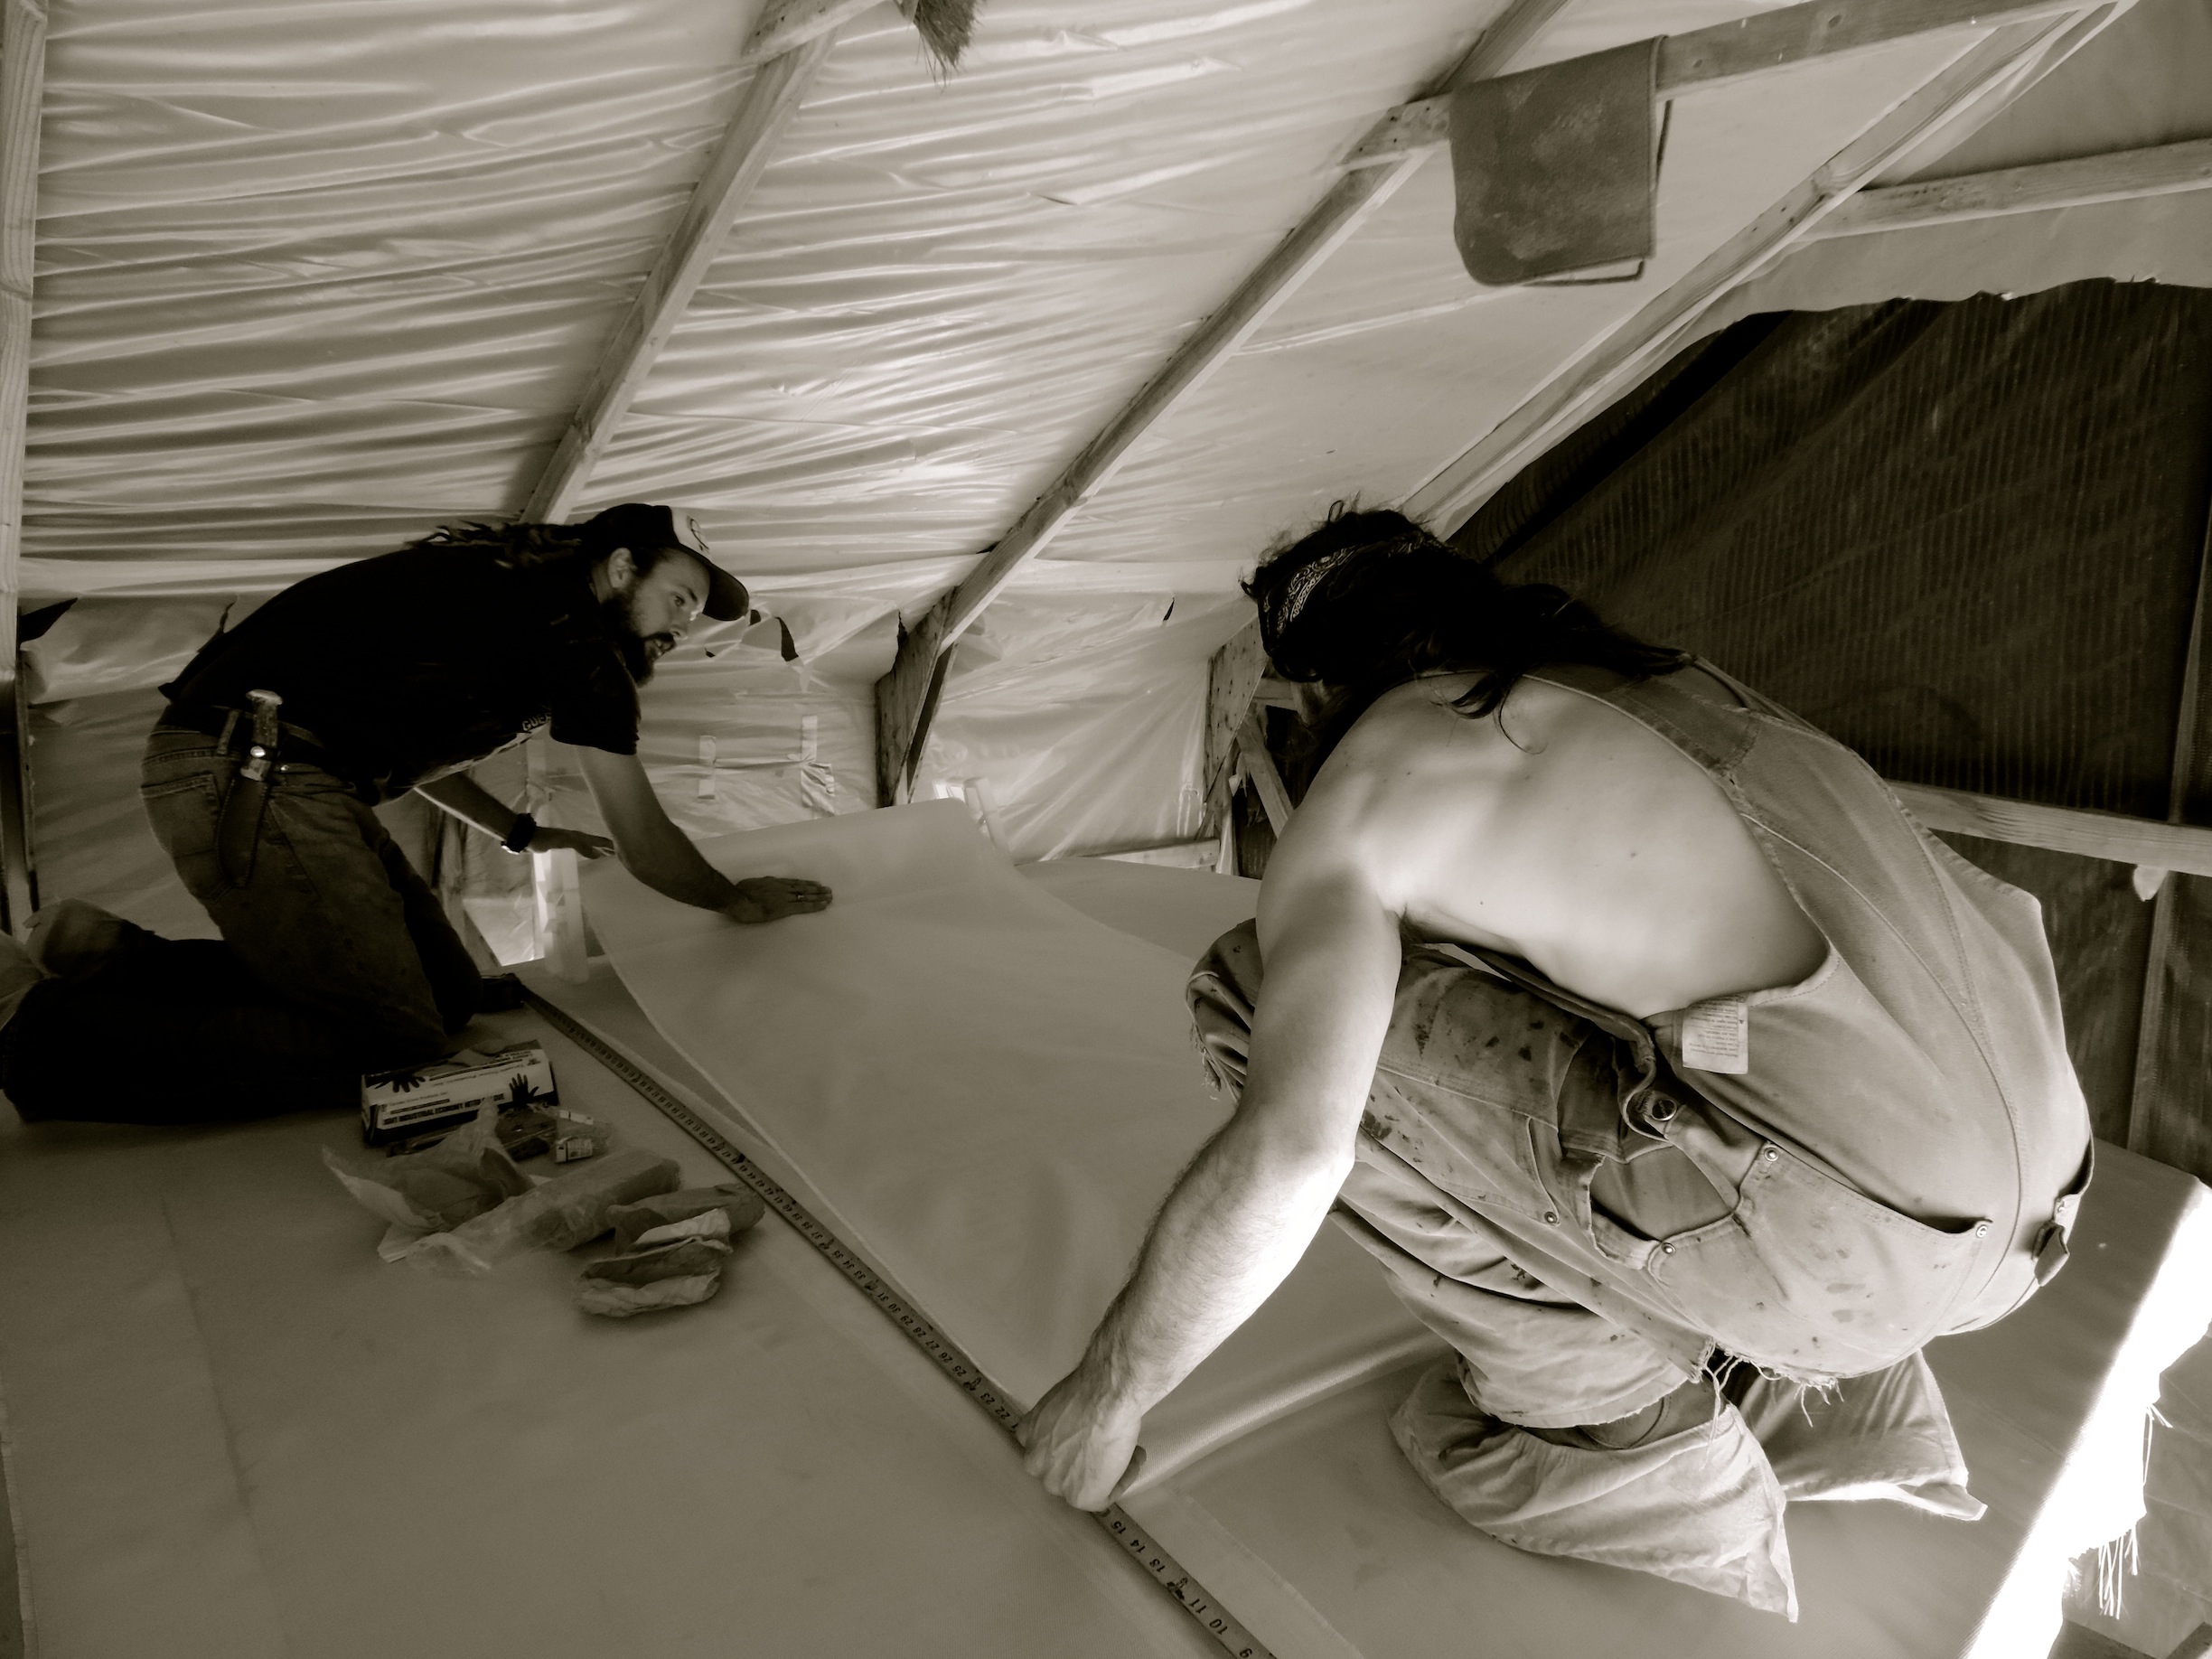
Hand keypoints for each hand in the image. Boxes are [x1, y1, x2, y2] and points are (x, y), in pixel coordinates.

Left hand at [528, 826, 615, 858]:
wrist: (527, 839)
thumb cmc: (545, 839)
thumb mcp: (563, 841)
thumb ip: (579, 846)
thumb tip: (597, 854)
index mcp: (578, 836)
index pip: (598, 840)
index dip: (610, 845)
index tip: (623, 850)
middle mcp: (577, 839)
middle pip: (596, 843)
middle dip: (607, 849)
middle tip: (620, 857)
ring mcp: (570, 844)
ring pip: (589, 848)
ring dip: (599, 852)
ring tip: (608, 859)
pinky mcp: (564, 849)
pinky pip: (581, 852)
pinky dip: (589, 855)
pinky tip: (589, 860)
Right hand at [723, 876, 832, 923]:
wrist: (737, 899)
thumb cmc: (738, 894)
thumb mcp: (748, 886)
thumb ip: (756, 887)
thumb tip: (757, 889)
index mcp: (772, 882)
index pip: (793, 883)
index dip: (805, 884)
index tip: (815, 884)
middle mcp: (781, 887)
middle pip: (802, 887)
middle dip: (816, 889)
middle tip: (828, 890)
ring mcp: (784, 897)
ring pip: (805, 896)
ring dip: (819, 896)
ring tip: (830, 896)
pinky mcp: (784, 908)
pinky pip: (802, 906)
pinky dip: (814, 906)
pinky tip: (823, 906)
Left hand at [1015, 1363, 1146, 1510]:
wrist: (1106, 1396)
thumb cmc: (1091, 1389)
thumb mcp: (1064, 1401)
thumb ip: (1065, 1420)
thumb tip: (1083, 1426)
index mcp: (1028, 1434)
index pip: (1048, 1448)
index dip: (1075, 1444)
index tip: (1095, 1436)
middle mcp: (1034, 1461)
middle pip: (1064, 1468)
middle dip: (1088, 1459)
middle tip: (1112, 1445)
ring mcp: (1055, 1483)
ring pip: (1083, 1484)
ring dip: (1107, 1471)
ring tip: (1130, 1451)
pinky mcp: (1080, 1498)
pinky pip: (1104, 1497)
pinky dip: (1122, 1480)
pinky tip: (1134, 1459)